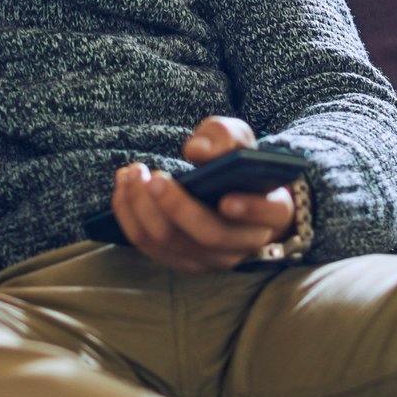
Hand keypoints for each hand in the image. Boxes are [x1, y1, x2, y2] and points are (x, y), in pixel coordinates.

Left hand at [110, 116, 295, 273]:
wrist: (229, 190)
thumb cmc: (236, 163)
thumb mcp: (237, 139)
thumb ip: (223, 137)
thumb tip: (197, 151)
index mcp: (273, 209)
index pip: (269, 214)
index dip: (250, 209)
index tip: (226, 199)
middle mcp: (246, 242)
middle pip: (211, 235)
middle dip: (177, 206)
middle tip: (154, 177)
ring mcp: (214, 258)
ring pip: (174, 244)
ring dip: (144, 209)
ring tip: (132, 174)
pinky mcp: (183, 260)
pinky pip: (150, 247)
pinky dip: (131, 217)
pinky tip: (123, 187)